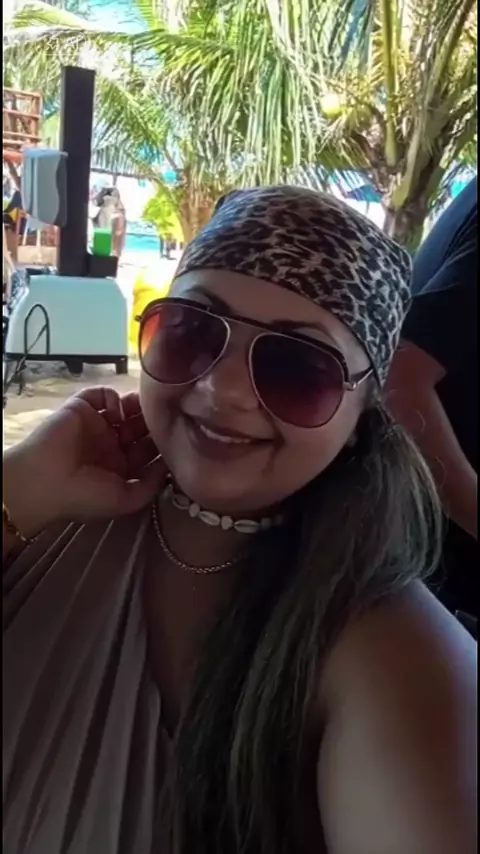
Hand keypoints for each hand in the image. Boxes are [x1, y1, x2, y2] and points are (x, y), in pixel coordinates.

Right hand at [3, 387, 166, 535]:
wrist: (44, 481)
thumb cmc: (84, 496)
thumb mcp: (125, 500)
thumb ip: (151, 485)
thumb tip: (170, 464)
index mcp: (120, 467)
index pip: (148, 450)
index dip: (163, 443)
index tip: (179, 438)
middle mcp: (110, 444)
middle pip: (141, 426)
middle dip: (154, 422)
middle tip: (168, 417)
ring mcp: (96, 424)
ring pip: (126, 408)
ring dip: (138, 406)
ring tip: (148, 409)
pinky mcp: (82, 407)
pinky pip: (102, 394)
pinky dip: (113, 397)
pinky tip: (117, 411)